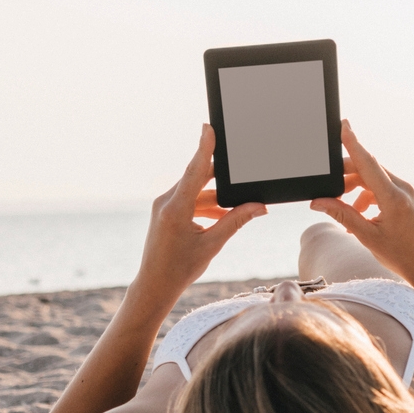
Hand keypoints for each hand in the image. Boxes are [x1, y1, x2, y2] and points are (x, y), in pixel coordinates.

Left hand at [137, 125, 266, 297]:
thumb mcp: (213, 244)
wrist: (155, 285)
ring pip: (196, 191)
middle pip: (198, 178)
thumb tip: (258, 206)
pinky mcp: (165, 212)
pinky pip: (189, 201)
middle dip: (222, 180)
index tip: (209, 127)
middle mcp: (166, 202)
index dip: (204, 148)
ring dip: (217, 199)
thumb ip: (235, 221)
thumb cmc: (180, 269)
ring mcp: (163, 206)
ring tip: (238, 210)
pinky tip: (223, 217)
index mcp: (175, 208)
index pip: (194, 171)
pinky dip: (207, 206)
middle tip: (242, 174)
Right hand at [309, 120, 413, 287]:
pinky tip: (358, 215)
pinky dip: (365, 196)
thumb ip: (342, 215)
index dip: (352, 142)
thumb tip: (318, 202)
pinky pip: (379, 187)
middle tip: (328, 192)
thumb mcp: (367, 236)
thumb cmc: (401, 255)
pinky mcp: (404, 196)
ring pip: (371, 178)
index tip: (343, 124)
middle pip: (366, 169)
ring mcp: (404, 191)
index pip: (368, 162)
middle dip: (344, 177)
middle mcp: (401, 189)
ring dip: (354, 189)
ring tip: (345, 212)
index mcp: (393, 197)